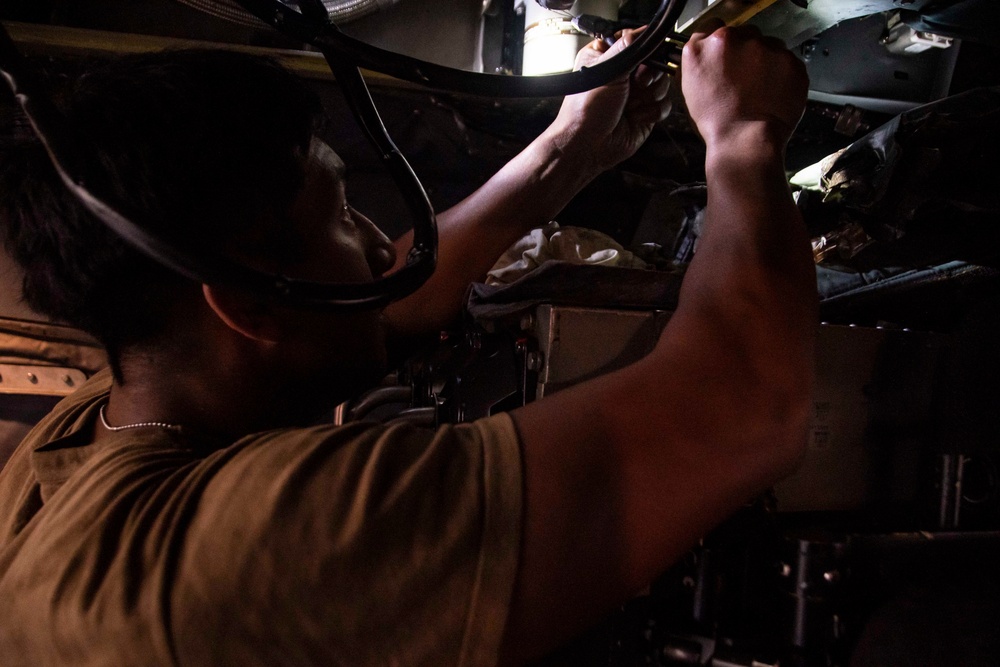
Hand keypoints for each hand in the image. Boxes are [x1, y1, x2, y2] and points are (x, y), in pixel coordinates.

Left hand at [544, 28, 672, 174]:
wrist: (587, 146)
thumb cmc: (586, 109)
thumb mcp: (606, 70)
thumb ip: (628, 48)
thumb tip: (645, 32)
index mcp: (608, 57)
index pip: (635, 41)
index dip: (644, 47)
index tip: (644, 56)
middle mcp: (624, 75)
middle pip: (655, 61)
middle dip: (649, 74)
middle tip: (637, 83)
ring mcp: (636, 94)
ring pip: (663, 83)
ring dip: (650, 95)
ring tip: (631, 105)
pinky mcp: (646, 113)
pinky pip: (664, 105)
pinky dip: (652, 112)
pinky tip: (636, 118)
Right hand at [681, 22, 807, 150]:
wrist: (745, 141)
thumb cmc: (717, 123)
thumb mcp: (690, 90)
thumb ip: (698, 62)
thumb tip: (705, 54)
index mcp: (704, 48)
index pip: (711, 26)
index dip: (718, 42)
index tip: (724, 53)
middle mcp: (734, 40)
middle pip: (742, 34)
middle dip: (743, 52)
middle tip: (741, 79)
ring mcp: (764, 48)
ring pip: (766, 44)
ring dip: (764, 60)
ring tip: (758, 89)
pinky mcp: (788, 59)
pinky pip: (785, 59)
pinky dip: (781, 73)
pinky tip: (772, 92)